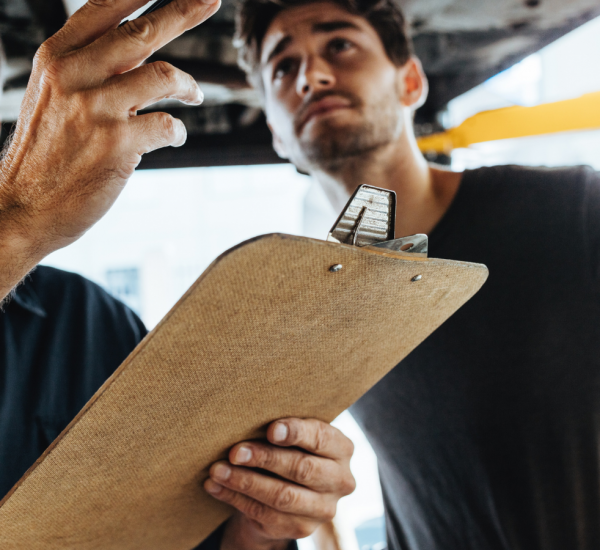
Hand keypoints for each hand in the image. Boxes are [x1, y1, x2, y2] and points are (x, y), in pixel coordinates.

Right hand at [0, 0, 219, 299]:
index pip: (103, 9)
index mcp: (57, 58)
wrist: (24, 206)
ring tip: (195, 95)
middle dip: (183, 12)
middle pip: (142, 32)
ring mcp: (97, 109)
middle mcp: (75, 75)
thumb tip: (138, 53)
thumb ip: (90, 70)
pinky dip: (178, 131)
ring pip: (163, 76)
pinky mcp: (118, 145)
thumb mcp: (53, 97)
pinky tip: (174, 137)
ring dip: (188, 86)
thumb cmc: (45, 153)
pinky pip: (167, 125)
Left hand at [204, 418, 355, 549]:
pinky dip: (236, 498)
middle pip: (301, 469)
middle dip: (265, 459)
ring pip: (281, 496)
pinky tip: (216, 486)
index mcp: (342, 449)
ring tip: (218, 470)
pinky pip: (264, 514)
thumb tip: (252, 416)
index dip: (296, 433)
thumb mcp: (297, 435)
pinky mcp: (301, 528)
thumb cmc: (292, 448)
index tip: (271, 430)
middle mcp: (340, 481)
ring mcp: (323, 509)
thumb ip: (286, 428)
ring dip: (245, 482)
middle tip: (235, 452)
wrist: (290, 490)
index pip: (321, 439)